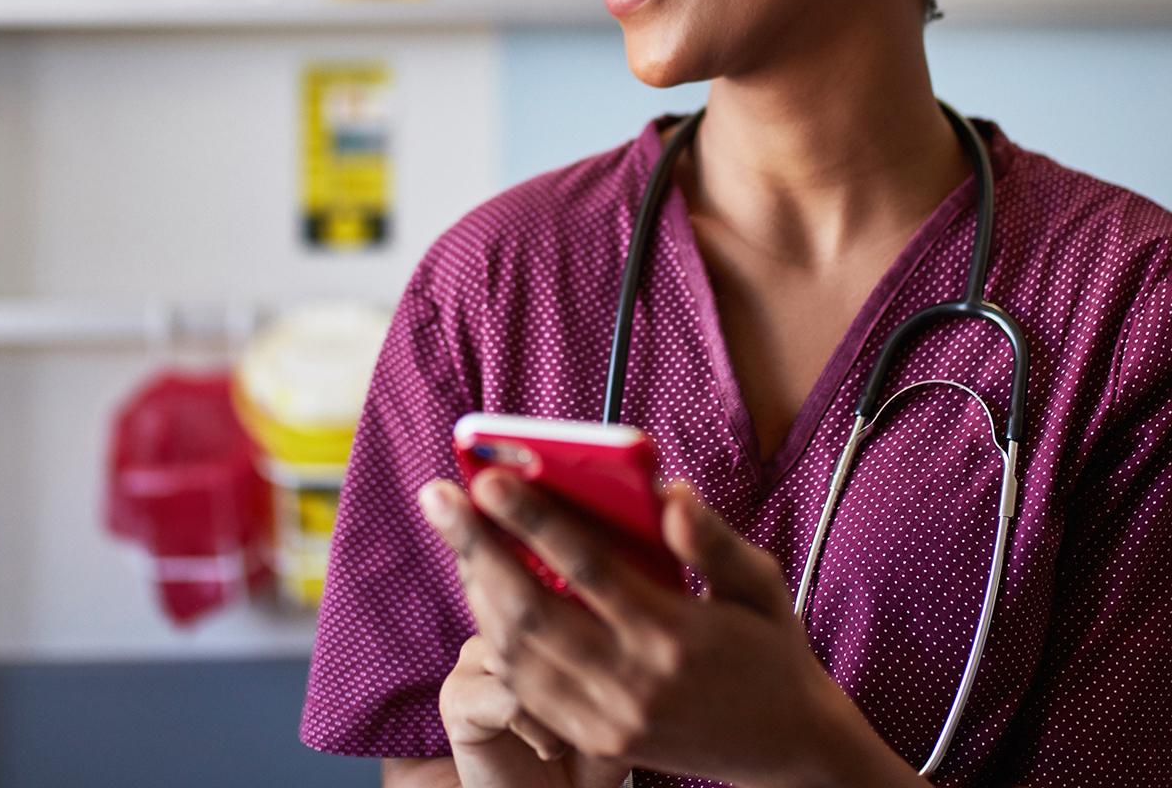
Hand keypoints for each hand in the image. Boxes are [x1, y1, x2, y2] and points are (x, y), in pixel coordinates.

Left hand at [419, 472, 850, 787]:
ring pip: (517, 651)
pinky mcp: (599, 742)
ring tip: (456, 536)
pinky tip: (483, 592)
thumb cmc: (772, 650)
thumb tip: (668, 494)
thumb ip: (713, 541)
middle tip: (438, 496)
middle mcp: (633, 681)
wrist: (788, 748)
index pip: (586, 565)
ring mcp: (609, 718)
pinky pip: (527, 688)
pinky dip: (495, 637)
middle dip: (476, 547)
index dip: (532, 519)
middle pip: (531, 609)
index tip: (488, 477)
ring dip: (476, 589)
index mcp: (673, 634)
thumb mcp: (761, 585)